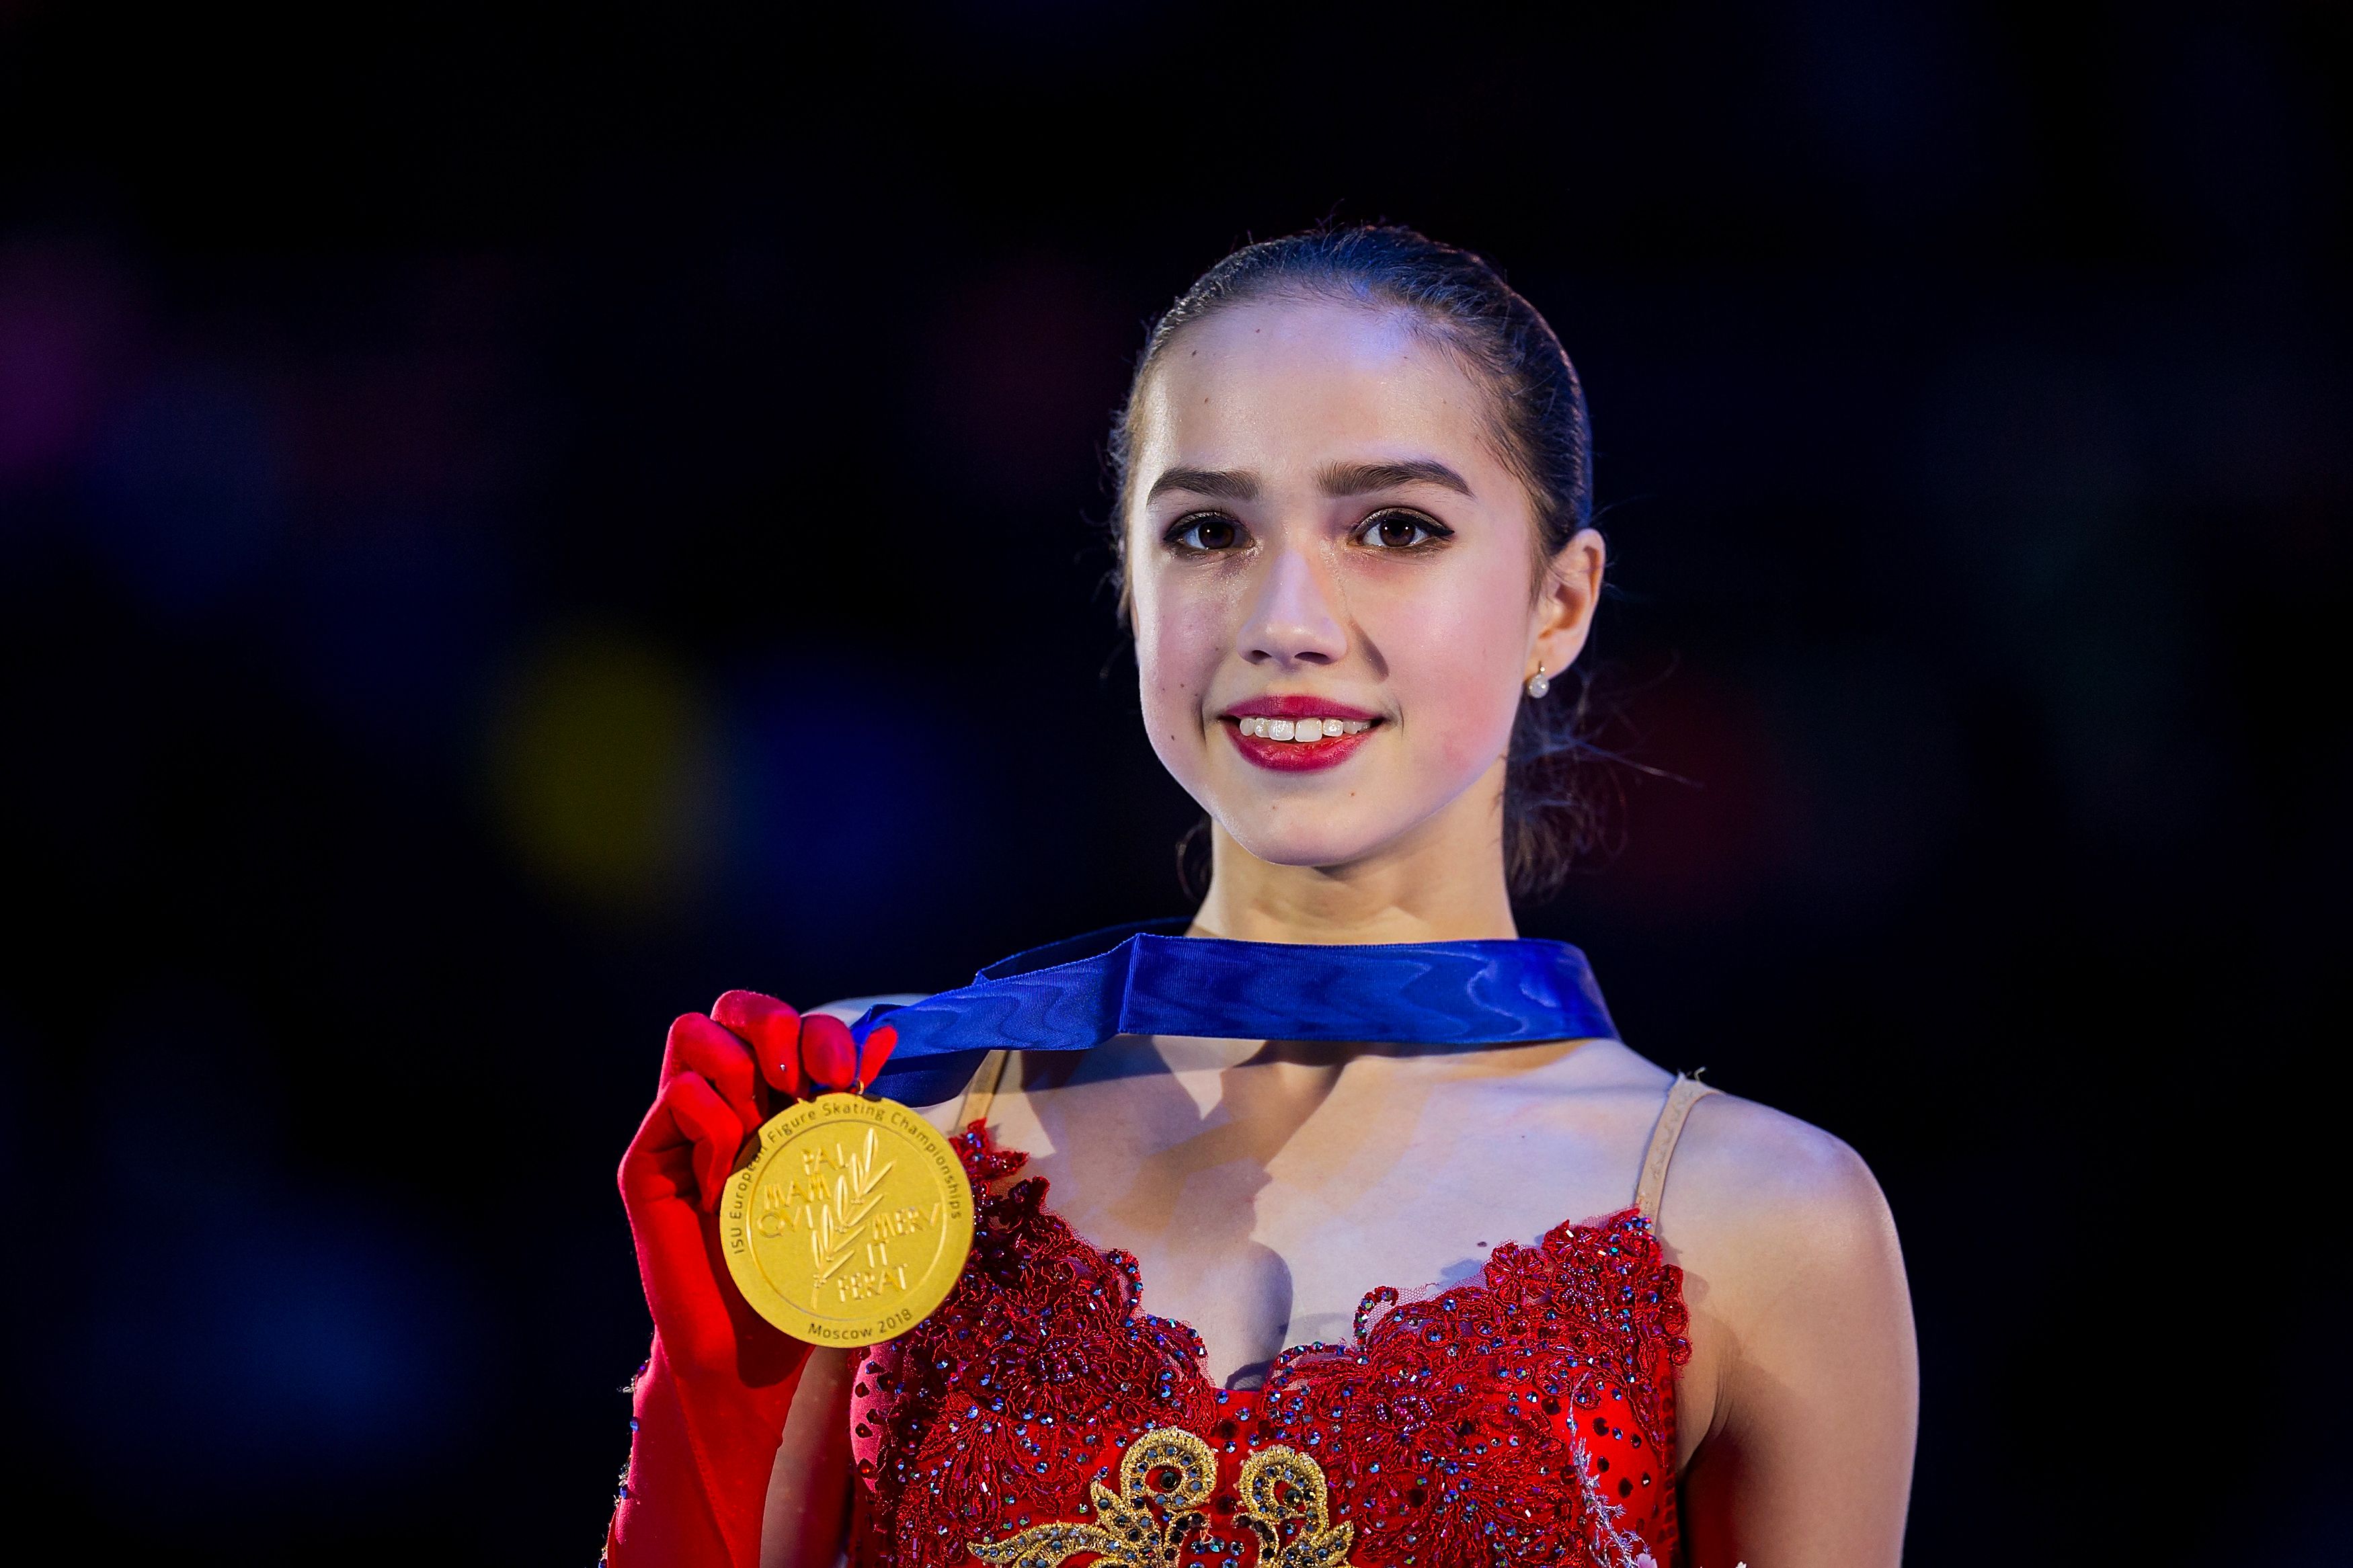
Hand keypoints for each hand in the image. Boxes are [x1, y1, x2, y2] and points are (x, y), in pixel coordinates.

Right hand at [607, 993, 898, 1566]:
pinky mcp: (647, 1165)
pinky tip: (730, 1176)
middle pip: (731, 1007)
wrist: (757, 1355)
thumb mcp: (853, 1188)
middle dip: (775, 1020)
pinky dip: (713, 1122)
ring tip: (767, 1124)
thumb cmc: (810, 1273)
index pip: (784, 1024)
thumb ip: (861, 1115)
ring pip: (691, 1033)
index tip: (851, 1076)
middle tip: (808, 1077)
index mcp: (777, 1104)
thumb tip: (884, 1039)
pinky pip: (675, 1098)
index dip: (819, 1030)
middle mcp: (726, 1104)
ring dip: (739, 1062)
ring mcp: (680, 1131)